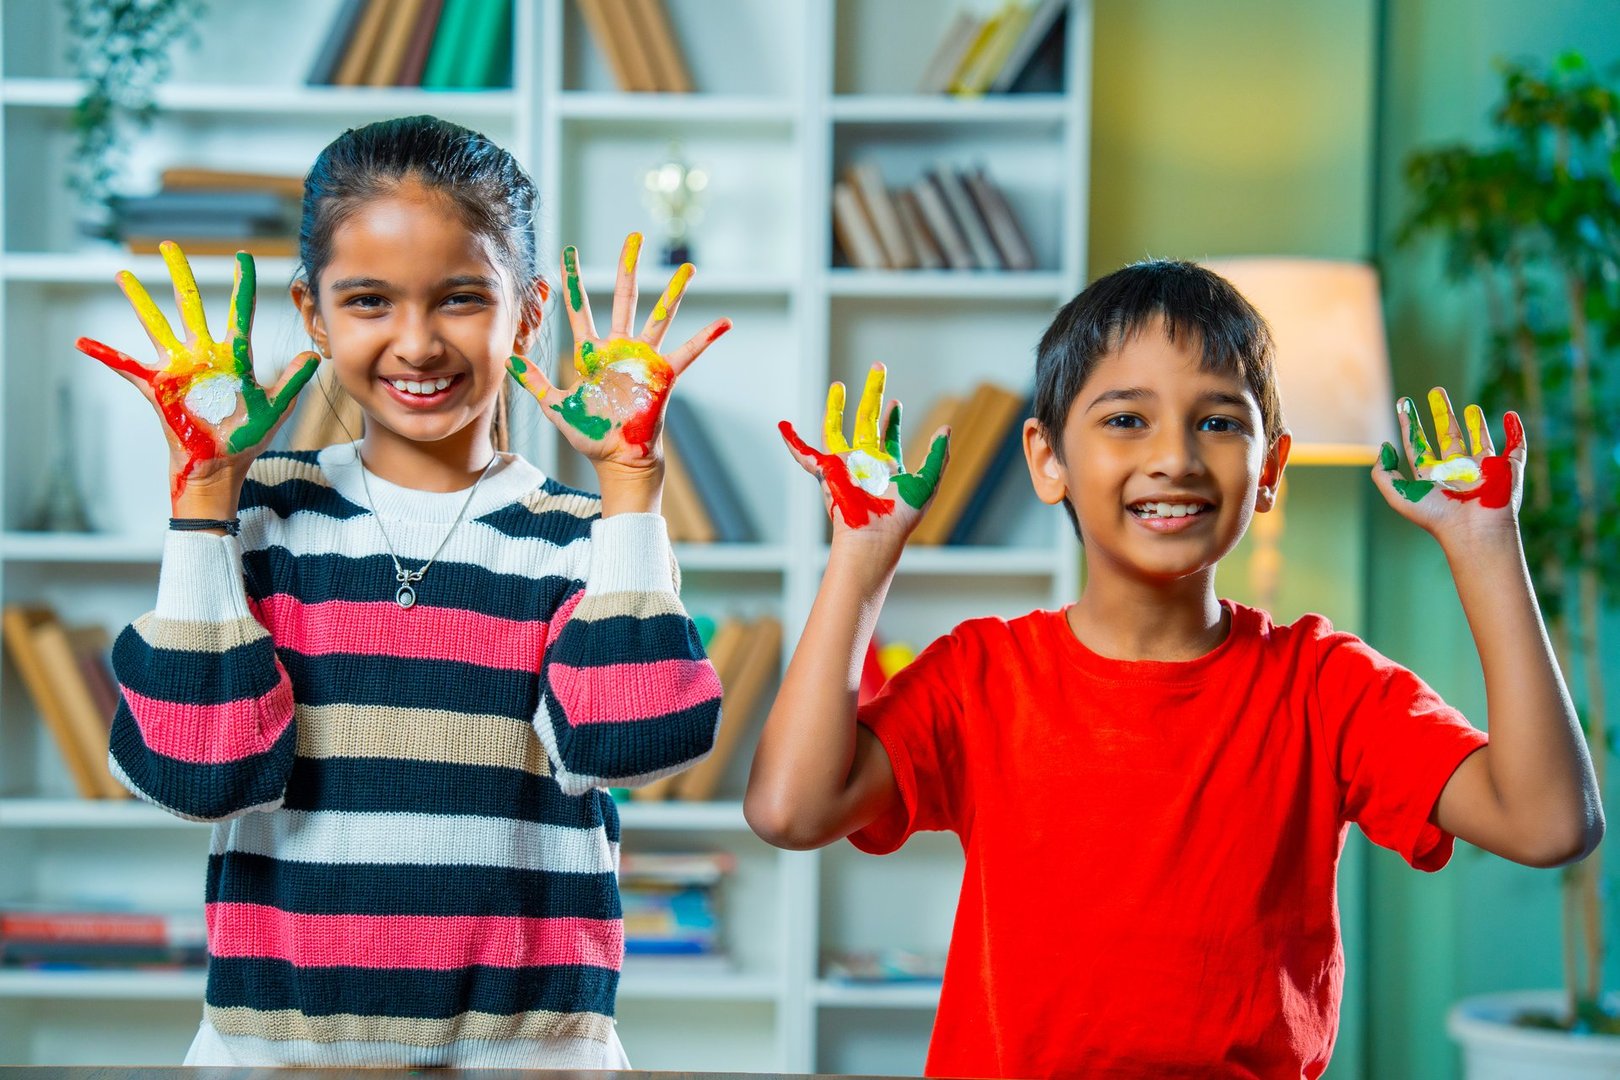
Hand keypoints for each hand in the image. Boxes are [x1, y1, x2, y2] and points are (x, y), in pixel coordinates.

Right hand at [75, 242, 318, 507]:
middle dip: (179, 275)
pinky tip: (83, 341)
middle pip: (189, 305)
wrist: (222, 466)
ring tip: (123, 274)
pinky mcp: (159, 388)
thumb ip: (292, 380)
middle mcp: (203, 355)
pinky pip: (126, 368)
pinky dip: (105, 355)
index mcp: (233, 357)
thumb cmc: (247, 437)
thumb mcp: (276, 407)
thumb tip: (313, 355)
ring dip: (139, 301)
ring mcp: (179, 369)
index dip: (242, 285)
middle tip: (169, 246)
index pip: (240, 313)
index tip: (243, 256)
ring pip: (156, 325)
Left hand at [507, 233, 730, 472]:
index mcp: (593, 352)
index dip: (572, 281)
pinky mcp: (663, 374)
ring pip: (660, 316)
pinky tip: (724, 322)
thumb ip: (535, 382)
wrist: (618, 459)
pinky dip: (706, 338)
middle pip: (625, 297)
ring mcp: (644, 359)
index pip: (580, 308)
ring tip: (689, 268)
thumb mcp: (555, 406)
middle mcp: (620, 348)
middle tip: (634, 237)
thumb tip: (509, 360)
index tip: (567, 252)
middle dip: (629, 267)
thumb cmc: (590, 434)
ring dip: (674, 292)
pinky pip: (688, 352)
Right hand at [779, 363, 948, 544]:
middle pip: (867, 419)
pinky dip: (792, 441)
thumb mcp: (927, 482)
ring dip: (836, 406)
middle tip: (877, 367)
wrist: (875, 534)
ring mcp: (844, 465)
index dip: (892, 418)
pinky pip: (805, 453)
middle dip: (873, 393)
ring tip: (839, 385)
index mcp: (886, 465)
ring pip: (837, 428)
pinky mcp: (826, 470)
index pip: (887, 435)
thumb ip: (938, 455)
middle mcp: (865, 462)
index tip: (895, 403)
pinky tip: (784, 426)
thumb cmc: (901, 517)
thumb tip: (945, 429)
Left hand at [1372, 386, 1524, 542]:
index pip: (1418, 444)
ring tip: (1468, 406)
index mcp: (1432, 475)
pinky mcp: (1507, 469)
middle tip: (1436, 391)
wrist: (1473, 530)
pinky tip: (1510, 415)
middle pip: (1447, 436)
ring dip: (1474, 422)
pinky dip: (1516, 431)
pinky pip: (1515, 447)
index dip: (1409, 423)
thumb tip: (1385, 446)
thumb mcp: (1398, 495)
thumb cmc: (1436, 516)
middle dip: (1441, 413)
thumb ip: (1383, 472)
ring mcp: (1483, 469)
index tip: (1402, 403)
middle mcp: (1456, 471)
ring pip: (1478, 439)